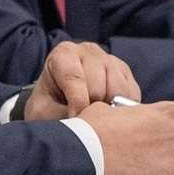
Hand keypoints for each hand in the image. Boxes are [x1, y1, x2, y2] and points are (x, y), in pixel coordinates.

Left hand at [26, 41, 140, 119]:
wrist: (58, 102)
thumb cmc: (48, 105)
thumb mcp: (42, 110)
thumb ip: (58, 114)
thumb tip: (83, 122)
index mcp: (64, 54)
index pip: (75, 78)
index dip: (76, 104)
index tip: (75, 119)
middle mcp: (89, 51)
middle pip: (98, 87)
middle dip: (90, 108)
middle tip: (82, 118)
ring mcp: (110, 60)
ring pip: (118, 91)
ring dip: (108, 109)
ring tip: (94, 115)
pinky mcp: (126, 73)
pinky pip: (131, 94)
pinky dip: (122, 108)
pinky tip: (107, 111)